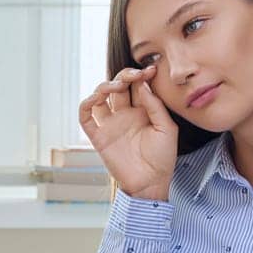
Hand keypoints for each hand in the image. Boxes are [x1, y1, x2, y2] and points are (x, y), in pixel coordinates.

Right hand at [78, 65, 177, 201]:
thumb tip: (142, 84)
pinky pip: (86, 117)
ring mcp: (110, 125)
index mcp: (143, 110)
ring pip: (100, 97)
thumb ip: (155, 106)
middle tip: (134, 75)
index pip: (137, 85)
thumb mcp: (167, 128)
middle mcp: (125, 114)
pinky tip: (96, 98)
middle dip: (124, 76)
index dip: (141, 74)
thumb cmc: (163, 158)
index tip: (150, 69)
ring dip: (105, 86)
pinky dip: (86, 104)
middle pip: (118, 86)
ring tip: (116, 86)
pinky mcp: (98, 137)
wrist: (150, 183)